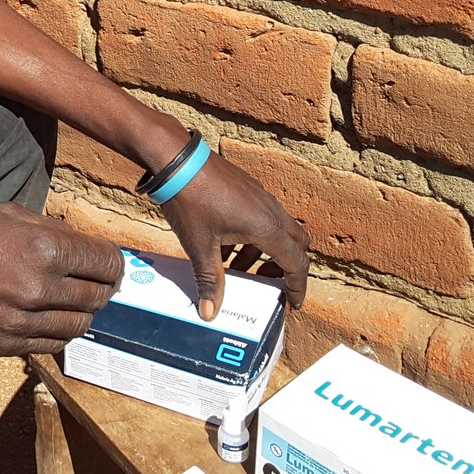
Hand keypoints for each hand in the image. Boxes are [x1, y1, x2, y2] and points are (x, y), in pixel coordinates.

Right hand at [0, 203, 124, 356]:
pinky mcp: (7, 344)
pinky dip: (58, 331)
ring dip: (83, 313)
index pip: (106, 263)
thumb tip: (82, 247)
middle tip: (96, 282)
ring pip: (80, 326)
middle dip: (103, 287)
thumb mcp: (9, 214)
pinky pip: (51, 344)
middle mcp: (40, 288)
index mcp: (45, 249)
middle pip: (98, 296)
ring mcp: (23, 321)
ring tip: (72, 301)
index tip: (110, 263)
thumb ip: (51, 231)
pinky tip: (49, 317)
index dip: (114, 262)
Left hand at [160, 152, 308, 319]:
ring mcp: (260, 196)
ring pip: (276, 229)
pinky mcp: (248, 188)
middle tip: (265, 283)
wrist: (176, 160)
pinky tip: (223, 243)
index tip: (292, 303)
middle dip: (284, 267)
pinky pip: (261, 216)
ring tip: (235, 267)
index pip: (296, 263)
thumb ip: (210, 281)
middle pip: (295, 244)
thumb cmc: (190, 201)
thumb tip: (210, 313)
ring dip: (263, 252)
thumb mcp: (200, 247)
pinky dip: (252, 235)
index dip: (297, 286)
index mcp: (267, 227)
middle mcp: (271, 210)